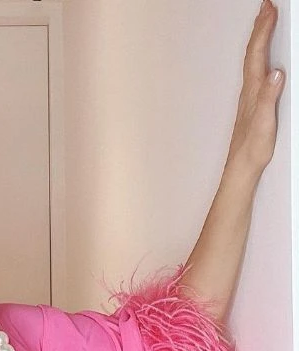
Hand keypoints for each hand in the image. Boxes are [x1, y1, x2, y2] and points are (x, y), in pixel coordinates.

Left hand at [225, 0, 284, 175]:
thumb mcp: (265, 122)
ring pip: (253, 62)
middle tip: (266, 7)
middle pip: (253, 54)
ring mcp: (249, 98)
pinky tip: (262, 59)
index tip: (269, 8)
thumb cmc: (252, 150)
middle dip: (260, 28)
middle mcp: (248, 92)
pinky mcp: (252, 105)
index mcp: (252, 92)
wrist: (240, 169)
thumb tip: (276, 73)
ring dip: (259, 40)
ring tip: (263, 24)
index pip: (257, 55)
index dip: (263, 30)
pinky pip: (254, 73)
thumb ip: (269, 97)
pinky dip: (259, 58)